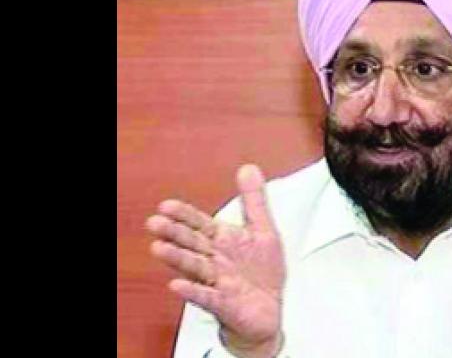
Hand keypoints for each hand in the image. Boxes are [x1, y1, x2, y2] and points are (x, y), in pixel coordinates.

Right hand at [146, 165, 285, 357]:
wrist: (268, 311)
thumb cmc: (260, 272)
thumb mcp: (263, 230)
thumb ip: (254, 201)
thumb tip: (248, 168)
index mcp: (222, 241)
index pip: (199, 224)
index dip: (184, 215)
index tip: (167, 205)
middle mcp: (214, 260)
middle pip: (192, 244)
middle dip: (175, 233)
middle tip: (155, 223)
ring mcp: (217, 282)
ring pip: (194, 268)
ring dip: (177, 258)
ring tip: (158, 248)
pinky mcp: (224, 303)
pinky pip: (206, 297)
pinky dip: (192, 291)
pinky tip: (176, 285)